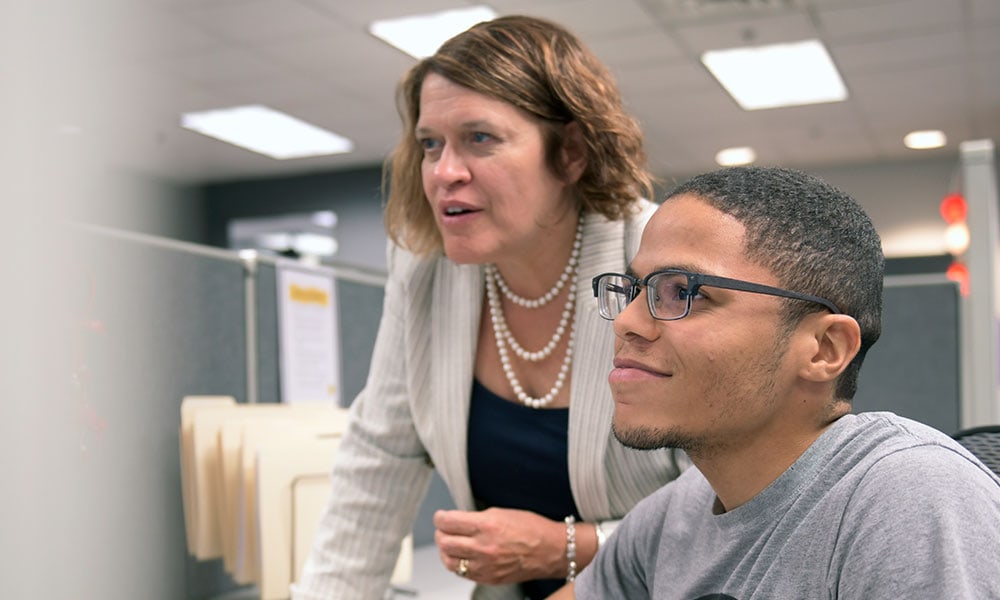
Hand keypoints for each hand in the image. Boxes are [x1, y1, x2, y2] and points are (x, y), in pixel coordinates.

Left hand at [434, 507, 564, 584]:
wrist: (551, 550)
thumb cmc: (532, 529)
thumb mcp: (502, 513)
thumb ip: (477, 518)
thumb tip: (458, 520)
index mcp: (487, 525)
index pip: (448, 522)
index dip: (440, 518)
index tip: (440, 516)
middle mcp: (484, 547)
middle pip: (444, 543)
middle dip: (440, 534)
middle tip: (443, 530)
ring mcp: (485, 566)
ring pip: (449, 562)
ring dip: (445, 551)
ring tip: (450, 544)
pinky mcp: (488, 578)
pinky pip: (462, 573)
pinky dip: (457, 564)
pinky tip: (462, 557)